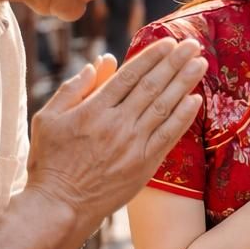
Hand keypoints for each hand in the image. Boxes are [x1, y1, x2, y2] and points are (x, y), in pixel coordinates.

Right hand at [25, 38, 207, 228]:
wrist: (61, 205)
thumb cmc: (50, 161)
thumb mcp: (48, 119)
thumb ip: (74, 88)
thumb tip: (100, 62)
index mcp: (93, 110)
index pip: (129, 75)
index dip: (152, 57)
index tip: (169, 42)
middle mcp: (117, 124)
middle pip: (152, 86)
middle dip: (175, 63)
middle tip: (193, 45)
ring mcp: (133, 145)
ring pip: (164, 106)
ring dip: (185, 83)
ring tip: (200, 64)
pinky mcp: (145, 164)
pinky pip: (169, 135)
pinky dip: (184, 116)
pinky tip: (196, 99)